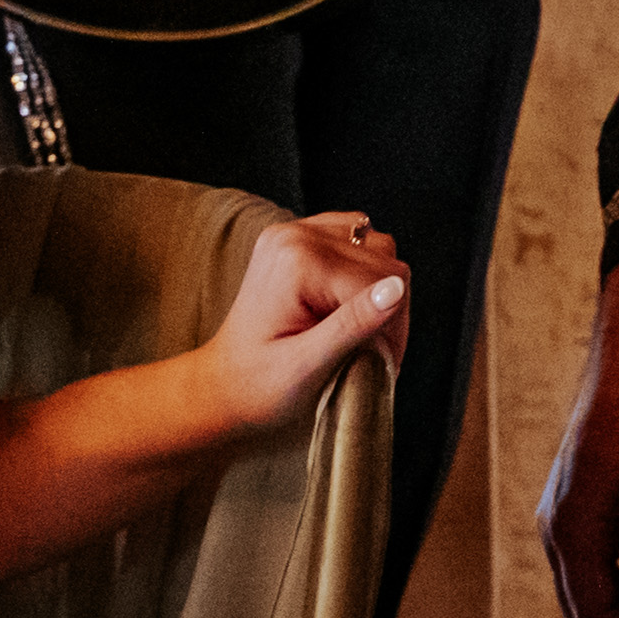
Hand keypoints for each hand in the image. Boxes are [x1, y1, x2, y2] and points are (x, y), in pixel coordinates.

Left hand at [200, 215, 407, 435]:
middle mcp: (294, 234)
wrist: (222, 386)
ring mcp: (295, 231)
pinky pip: (359, 242)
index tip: (383, 364)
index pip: (380, 278)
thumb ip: (353, 323)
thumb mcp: (308, 365)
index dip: (391, 326)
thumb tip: (396, 289)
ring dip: (379, 291)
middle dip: (388, 309)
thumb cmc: (257, 386)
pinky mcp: (300, 238)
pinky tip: (348, 307)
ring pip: (378, 247)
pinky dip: (364, 275)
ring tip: (360, 332)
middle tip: (373, 353)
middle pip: (384, 258)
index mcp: (295, 261)